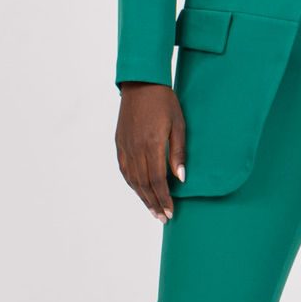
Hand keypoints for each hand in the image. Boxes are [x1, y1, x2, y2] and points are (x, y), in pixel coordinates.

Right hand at [116, 83, 186, 220]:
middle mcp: (136, 148)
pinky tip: (139, 191)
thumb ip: (179, 153)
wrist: (141, 83)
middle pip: (144, 184)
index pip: (158, 180)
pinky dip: (132, 184)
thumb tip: (180, 178)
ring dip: (143, 197)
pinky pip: (124, 169)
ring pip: (133, 180)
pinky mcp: (119, 143)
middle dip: (154, 203)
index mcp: (152, 144)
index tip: (171, 212)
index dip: (164, 199)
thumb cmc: (165, 102)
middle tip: (163, 218)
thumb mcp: (179, 125)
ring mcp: (125, 146)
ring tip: (153, 210)